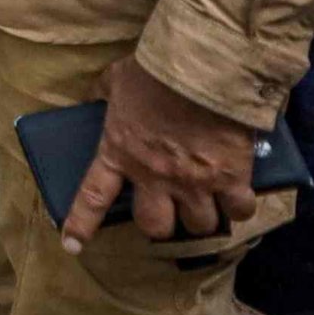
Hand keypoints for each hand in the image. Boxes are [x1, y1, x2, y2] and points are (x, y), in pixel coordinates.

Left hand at [60, 53, 264, 252]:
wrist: (202, 67)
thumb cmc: (154, 71)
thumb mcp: (115, 80)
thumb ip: (103, 94)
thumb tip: (93, 94)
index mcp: (119, 153)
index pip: (93, 198)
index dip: (82, 224)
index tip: (73, 246)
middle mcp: (154, 177)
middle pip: (156, 226)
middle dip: (162, 224)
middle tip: (170, 213)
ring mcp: (194, 181)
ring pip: (199, 225)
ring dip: (202, 218)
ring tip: (207, 206)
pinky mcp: (230, 178)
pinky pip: (239, 210)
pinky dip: (240, 207)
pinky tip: (239, 199)